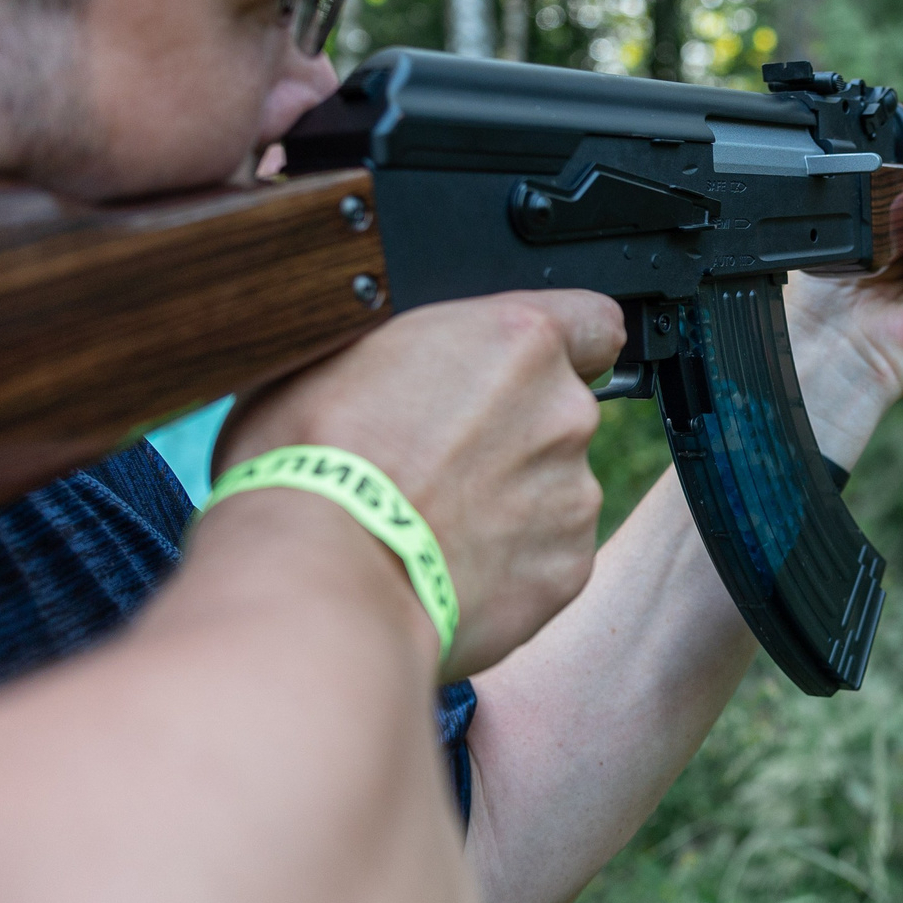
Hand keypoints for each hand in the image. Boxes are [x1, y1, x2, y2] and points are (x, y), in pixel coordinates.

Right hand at [212, 290, 623, 677]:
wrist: (320, 579)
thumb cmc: (308, 461)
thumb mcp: (338, 354)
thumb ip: (414, 346)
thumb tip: (410, 353)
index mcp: (517, 341)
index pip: (594, 322)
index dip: (567, 347)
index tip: (526, 373)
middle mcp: (564, 412)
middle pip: (561, 412)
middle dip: (512, 433)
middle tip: (438, 462)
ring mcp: (573, 495)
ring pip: (555, 488)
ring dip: (510, 501)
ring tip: (431, 523)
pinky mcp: (566, 569)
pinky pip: (546, 555)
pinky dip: (508, 563)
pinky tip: (446, 567)